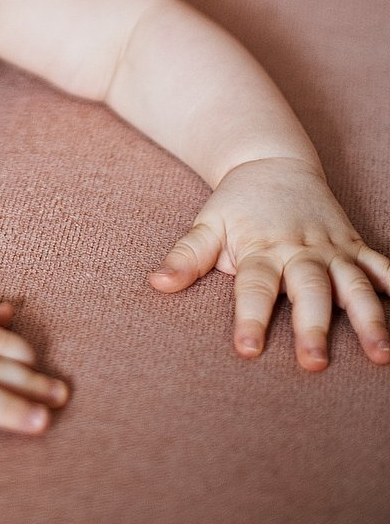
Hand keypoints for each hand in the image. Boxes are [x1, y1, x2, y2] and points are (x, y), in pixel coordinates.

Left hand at [150, 157, 389, 370]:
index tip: (248, 349)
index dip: (249, 317)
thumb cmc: (237, 203)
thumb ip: (187, 256)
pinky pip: (380, 266)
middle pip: (307, 289)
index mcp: (260, 249)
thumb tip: (156, 283)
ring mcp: (331, 248)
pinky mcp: (353, 244)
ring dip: (369, 317)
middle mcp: (299, 250)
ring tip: (381, 354)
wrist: (272, 161)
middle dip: (312, 325)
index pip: (253, 287)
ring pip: (353, 284)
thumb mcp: (207, 225)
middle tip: (314, 361)